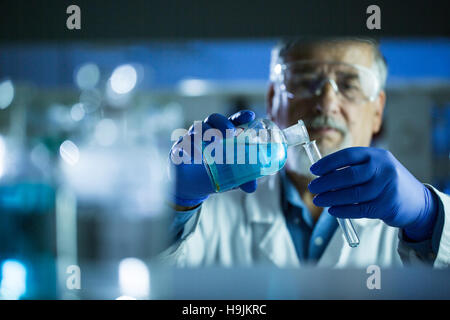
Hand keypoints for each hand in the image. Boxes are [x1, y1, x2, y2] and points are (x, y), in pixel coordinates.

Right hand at [168, 110, 256, 207]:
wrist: (192, 189)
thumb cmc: (214, 175)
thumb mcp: (231, 179)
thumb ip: (243, 179)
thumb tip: (252, 187)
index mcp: (223, 137)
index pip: (232, 121)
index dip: (240, 117)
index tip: (250, 116)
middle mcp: (208, 134)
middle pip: (213, 118)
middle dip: (222, 123)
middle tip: (230, 133)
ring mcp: (193, 139)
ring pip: (197, 128)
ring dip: (205, 133)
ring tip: (213, 142)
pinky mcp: (179, 149)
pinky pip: (182, 143)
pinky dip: (190, 147)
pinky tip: (196, 156)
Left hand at [307, 147, 437, 240]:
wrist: (418, 202)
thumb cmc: (387, 183)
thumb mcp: (376, 168)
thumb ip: (354, 168)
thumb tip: (322, 175)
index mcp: (377, 155)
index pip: (348, 155)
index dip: (328, 163)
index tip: (313, 170)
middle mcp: (384, 168)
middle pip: (348, 175)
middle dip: (326, 182)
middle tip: (312, 188)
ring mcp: (387, 187)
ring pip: (353, 194)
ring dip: (331, 198)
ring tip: (318, 200)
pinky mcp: (388, 205)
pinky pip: (360, 209)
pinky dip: (343, 210)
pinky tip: (332, 211)